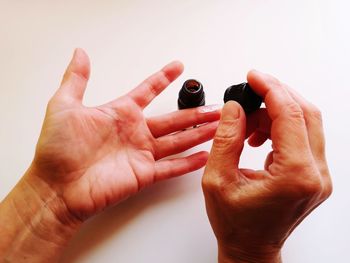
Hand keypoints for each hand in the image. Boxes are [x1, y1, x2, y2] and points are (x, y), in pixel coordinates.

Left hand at [28, 49, 219, 221]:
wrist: (57, 187)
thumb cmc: (58, 149)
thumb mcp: (64, 105)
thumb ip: (76, 79)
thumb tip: (80, 53)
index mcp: (120, 114)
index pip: (148, 91)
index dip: (163, 78)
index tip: (178, 67)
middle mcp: (135, 133)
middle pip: (173, 120)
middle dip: (196, 113)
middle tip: (216, 107)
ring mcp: (141, 154)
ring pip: (178, 141)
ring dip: (199, 134)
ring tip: (219, 127)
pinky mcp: (144, 174)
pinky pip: (172, 167)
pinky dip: (189, 163)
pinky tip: (206, 155)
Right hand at [202, 71, 331, 261]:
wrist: (251, 248)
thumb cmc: (236, 223)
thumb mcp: (217, 179)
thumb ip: (226, 138)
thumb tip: (234, 107)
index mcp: (294, 176)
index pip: (290, 116)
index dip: (271, 90)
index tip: (255, 77)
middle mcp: (315, 175)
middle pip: (307, 114)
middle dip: (277, 96)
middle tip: (252, 91)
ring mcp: (319, 176)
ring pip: (307, 124)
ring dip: (277, 114)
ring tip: (249, 126)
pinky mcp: (314, 175)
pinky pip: (304, 137)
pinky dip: (282, 127)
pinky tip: (261, 136)